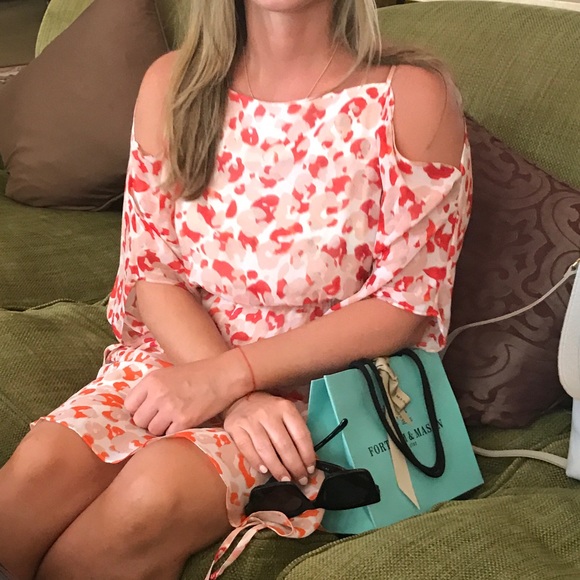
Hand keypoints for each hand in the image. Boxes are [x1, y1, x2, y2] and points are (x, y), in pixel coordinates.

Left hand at [125, 349, 249, 434]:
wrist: (223, 376)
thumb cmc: (197, 374)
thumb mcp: (169, 374)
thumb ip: (152, 389)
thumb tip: (137, 410)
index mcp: (152, 380)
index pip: (129, 405)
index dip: (138, 410)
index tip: (148, 411)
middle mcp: (157, 394)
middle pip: (139, 420)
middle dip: (149, 421)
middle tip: (162, 417)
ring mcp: (170, 408)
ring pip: (152, 431)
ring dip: (161, 429)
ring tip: (174, 420)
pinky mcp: (184, 421)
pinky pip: (169, 435)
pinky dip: (174, 432)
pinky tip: (183, 423)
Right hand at [223, 392, 315, 484]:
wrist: (241, 399)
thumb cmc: (268, 411)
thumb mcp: (285, 413)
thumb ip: (295, 431)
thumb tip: (306, 460)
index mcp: (285, 408)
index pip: (300, 434)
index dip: (307, 455)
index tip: (310, 469)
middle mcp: (268, 413)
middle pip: (284, 445)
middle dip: (294, 466)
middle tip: (300, 480)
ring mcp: (250, 420)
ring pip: (266, 450)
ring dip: (277, 468)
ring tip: (285, 479)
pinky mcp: (235, 427)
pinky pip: (247, 449)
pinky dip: (256, 462)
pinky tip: (264, 471)